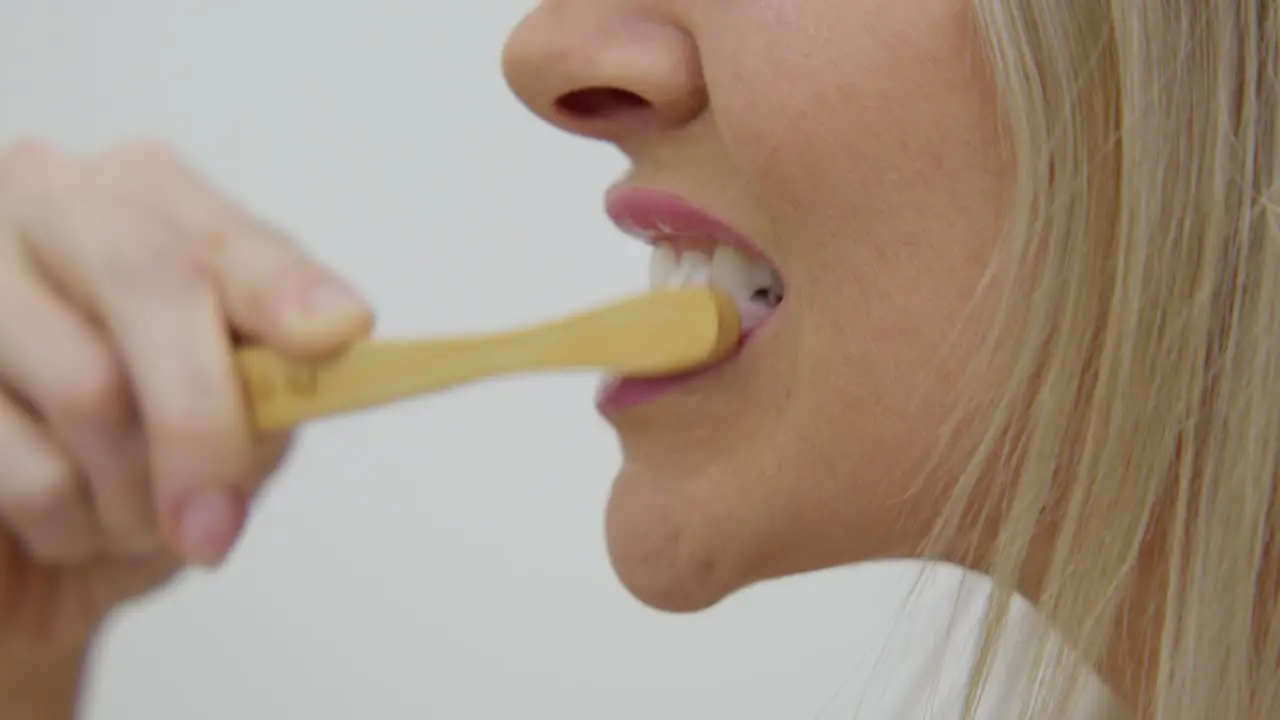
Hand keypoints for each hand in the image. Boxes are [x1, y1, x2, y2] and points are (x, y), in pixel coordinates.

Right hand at [0, 139, 372, 667]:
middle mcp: (52, 204)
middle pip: (154, 280)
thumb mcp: (228, 423)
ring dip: (132, 494)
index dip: (281, 285)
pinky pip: (29, 466)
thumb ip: (266, 384)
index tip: (337, 330)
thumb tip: (318, 350)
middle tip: (215, 528)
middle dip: (204, 419)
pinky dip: (66, 525)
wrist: (24, 555)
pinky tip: (54, 521)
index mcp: (146, 202)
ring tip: (128, 521)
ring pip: (90, 382)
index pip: (226, 236)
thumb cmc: (133, 466)